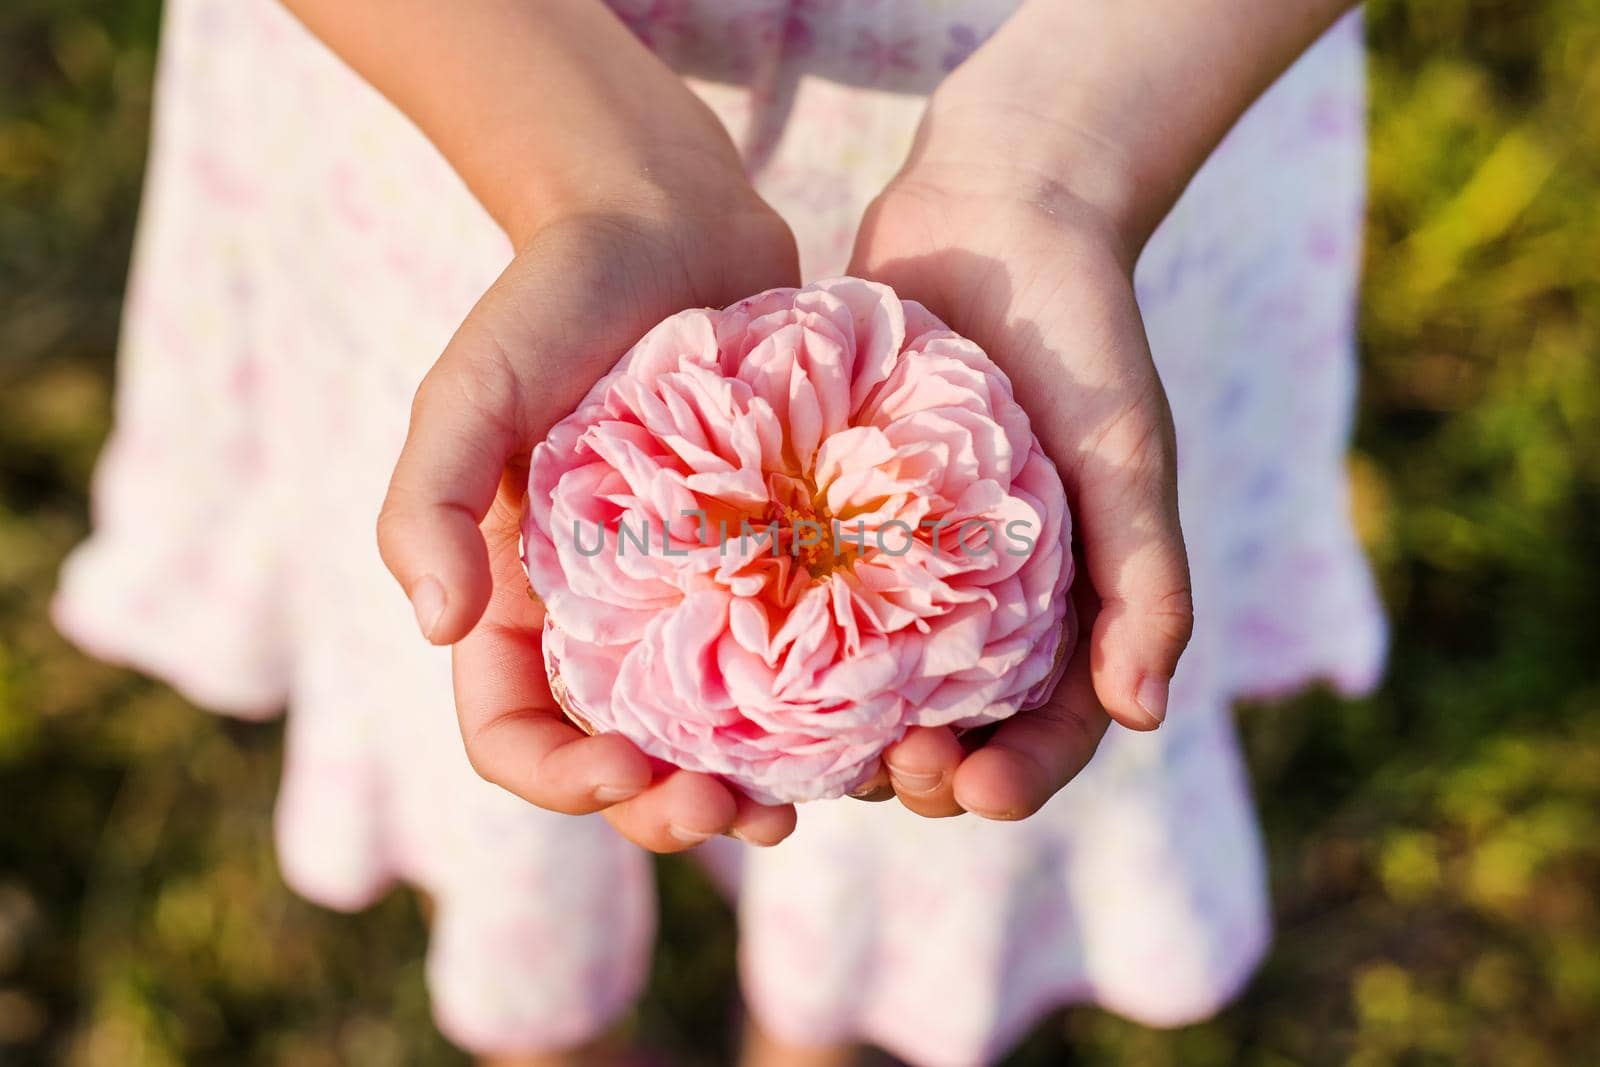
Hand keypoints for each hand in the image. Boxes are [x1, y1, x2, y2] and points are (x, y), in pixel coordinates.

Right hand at [377, 182, 804, 850]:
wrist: (668, 224)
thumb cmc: (555, 300)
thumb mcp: (471, 389)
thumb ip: (430, 501)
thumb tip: (436, 626)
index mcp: (519, 604)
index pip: (511, 735)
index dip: (558, 783)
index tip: (626, 771)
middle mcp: (604, 621)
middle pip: (621, 762)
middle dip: (669, 813)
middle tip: (740, 815)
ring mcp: (693, 598)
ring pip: (712, 737)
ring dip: (747, 788)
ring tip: (800, 804)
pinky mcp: (771, 565)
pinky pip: (790, 664)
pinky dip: (815, 713)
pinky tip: (862, 724)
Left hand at [844, 152, 1194, 819]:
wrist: (1000, 209)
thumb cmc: (1083, 333)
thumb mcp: (1128, 455)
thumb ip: (1146, 580)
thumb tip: (1143, 716)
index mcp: (1069, 603)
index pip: (1053, 726)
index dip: (1022, 777)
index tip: (979, 794)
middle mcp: (986, 600)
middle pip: (954, 728)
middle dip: (927, 772)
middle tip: (890, 772)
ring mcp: (905, 562)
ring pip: (870, 684)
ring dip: (847, 732)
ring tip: (807, 748)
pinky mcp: (836, 515)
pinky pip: (809, 599)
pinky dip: (786, 642)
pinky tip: (743, 666)